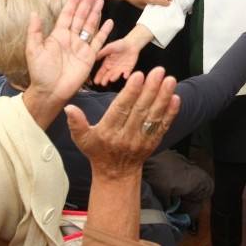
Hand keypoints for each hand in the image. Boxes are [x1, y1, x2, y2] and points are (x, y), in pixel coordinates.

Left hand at [25, 0, 112, 101]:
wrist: (51, 91)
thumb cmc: (40, 72)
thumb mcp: (33, 50)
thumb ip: (35, 32)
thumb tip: (33, 13)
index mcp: (58, 35)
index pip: (67, 15)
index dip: (73, 2)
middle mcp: (71, 39)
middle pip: (80, 17)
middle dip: (86, 4)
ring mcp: (81, 47)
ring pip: (90, 26)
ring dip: (95, 13)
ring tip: (101, 0)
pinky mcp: (89, 57)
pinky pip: (98, 42)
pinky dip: (104, 32)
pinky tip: (109, 22)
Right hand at [66, 67, 180, 179]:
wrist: (116, 174)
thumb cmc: (98, 152)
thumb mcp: (82, 140)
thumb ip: (76, 123)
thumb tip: (69, 107)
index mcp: (109, 132)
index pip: (121, 109)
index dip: (130, 93)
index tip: (139, 76)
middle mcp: (127, 136)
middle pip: (140, 110)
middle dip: (151, 89)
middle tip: (159, 71)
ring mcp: (142, 139)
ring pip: (154, 116)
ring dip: (163, 97)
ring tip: (170, 80)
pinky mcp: (153, 142)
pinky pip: (163, 126)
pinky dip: (171, 113)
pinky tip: (176, 98)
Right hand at [94, 25, 152, 84]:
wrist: (131, 43)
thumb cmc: (119, 44)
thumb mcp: (109, 48)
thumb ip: (101, 53)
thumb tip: (92, 57)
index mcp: (107, 63)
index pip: (102, 71)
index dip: (99, 76)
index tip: (96, 81)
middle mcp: (113, 68)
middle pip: (108, 75)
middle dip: (105, 79)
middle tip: (103, 83)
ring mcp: (121, 69)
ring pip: (116, 75)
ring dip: (114, 77)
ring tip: (111, 79)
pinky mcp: (129, 69)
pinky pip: (127, 73)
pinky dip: (126, 74)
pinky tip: (124, 76)